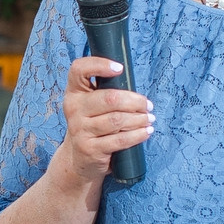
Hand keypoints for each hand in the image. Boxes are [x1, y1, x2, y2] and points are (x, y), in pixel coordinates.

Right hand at [57, 56, 153, 185]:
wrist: (80, 159)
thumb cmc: (93, 126)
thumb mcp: (91, 106)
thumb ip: (105, 92)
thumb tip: (135, 88)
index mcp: (74, 93)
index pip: (78, 69)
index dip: (99, 64)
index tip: (120, 68)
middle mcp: (73, 109)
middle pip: (109, 98)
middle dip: (135, 101)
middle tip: (148, 105)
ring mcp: (80, 130)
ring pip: (117, 120)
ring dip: (139, 119)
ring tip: (149, 119)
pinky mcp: (89, 149)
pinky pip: (119, 140)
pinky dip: (137, 135)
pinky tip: (146, 132)